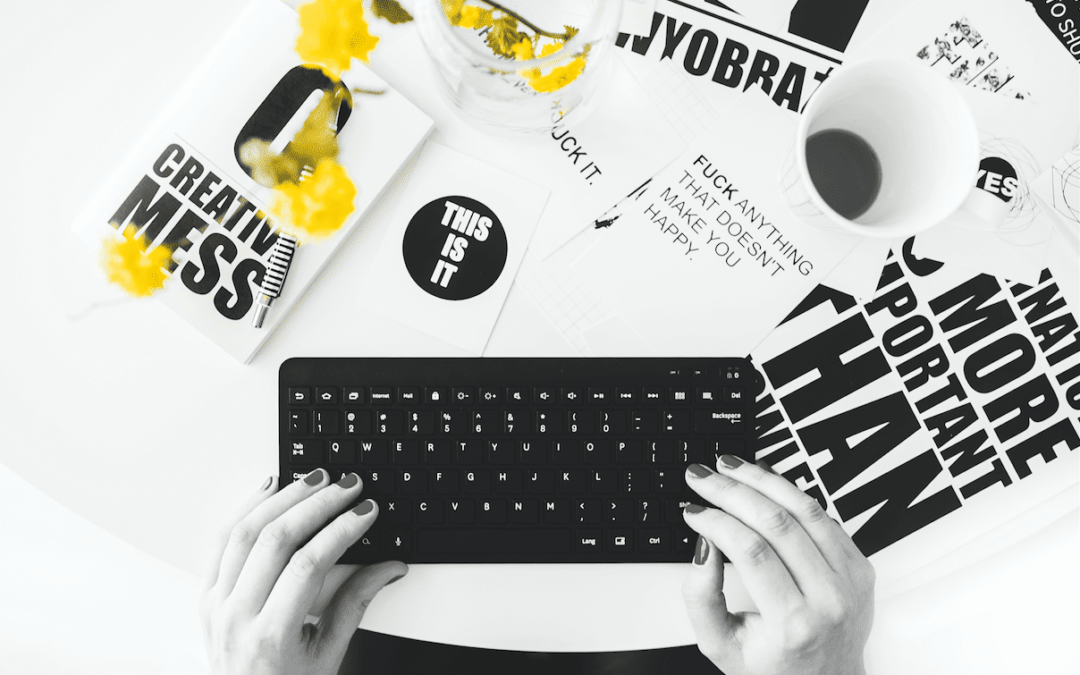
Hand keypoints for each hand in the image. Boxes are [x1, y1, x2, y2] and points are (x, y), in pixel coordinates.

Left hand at [200, 469, 406, 674]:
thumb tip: (388, 566)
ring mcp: (216, 605)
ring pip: (244, 532)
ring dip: (283, 499)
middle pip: (275, 540)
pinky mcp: (207, 596)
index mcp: (270, 637)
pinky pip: (222, 541)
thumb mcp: (328, 655)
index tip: (364, 511)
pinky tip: (269, 490)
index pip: (308, 566)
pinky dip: (247, 509)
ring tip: (314, 481)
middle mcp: (236, 618)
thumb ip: (356, 604)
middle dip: (317, 504)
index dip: (340, 531)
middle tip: (347, 487)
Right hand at [681, 457, 874, 674]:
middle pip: (777, 523)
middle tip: (702, 476)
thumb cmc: (773, 667)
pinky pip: (823, 517)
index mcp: (795, 624)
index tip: (692, 510)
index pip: (751, 551)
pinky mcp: (860, 567)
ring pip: (804, 509)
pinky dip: (790, 492)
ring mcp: (851, 581)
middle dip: (731, 490)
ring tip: (730, 466)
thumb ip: (701, 598)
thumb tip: (704, 544)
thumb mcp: (721, 645)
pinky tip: (764, 481)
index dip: (716, 520)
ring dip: (761, 479)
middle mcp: (830, 599)